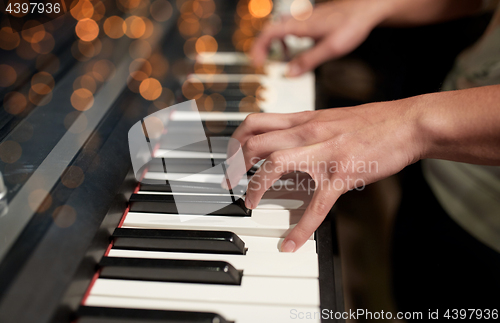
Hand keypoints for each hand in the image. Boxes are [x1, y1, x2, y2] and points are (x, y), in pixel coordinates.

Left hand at [228, 98, 422, 251]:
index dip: (236, 139)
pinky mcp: (342, 174)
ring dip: (256, 186)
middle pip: (256, 141)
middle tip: (230, 182)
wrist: (407, 123)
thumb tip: (285, 140)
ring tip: (250, 203)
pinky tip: (292, 244)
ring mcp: (324, 153)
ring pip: (276, 164)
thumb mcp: (331, 118)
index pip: (256, 122)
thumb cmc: (372, 122)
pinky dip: (301, 228)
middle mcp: (308, 132)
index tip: (230, 156)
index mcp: (304, 119)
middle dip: (235, 164)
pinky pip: (316, 205)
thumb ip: (306, 129)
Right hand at [251, 0, 391, 75]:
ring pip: (281, 28)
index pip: (269, 33)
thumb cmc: (352, 25)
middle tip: (263, 62)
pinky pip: (292, 28)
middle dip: (265, 47)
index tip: (257, 62)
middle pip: (272, 30)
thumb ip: (308, 61)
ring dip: (277, 43)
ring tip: (281, 57)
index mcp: (300, 25)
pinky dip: (289, 39)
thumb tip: (290, 73)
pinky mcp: (312, 19)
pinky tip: (298, 47)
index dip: (259, 48)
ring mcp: (305, 18)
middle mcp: (299, 19)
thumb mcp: (330, 49)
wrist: (368, 8)